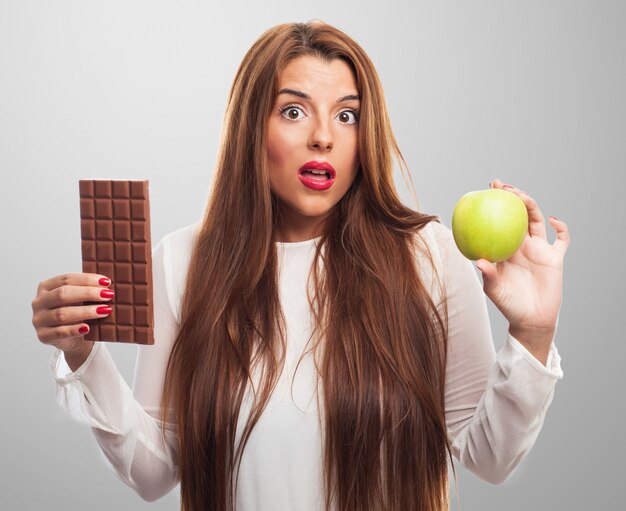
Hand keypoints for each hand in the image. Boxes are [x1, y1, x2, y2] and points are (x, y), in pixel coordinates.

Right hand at [31, 273, 113, 354]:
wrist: (74, 339)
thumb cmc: (78, 314)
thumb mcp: (80, 299)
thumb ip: (88, 290)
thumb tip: (108, 284)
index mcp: (46, 287)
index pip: (66, 279)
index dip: (87, 279)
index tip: (106, 282)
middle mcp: (39, 302)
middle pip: (63, 294)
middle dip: (88, 293)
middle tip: (108, 295)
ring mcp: (39, 319)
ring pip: (62, 314)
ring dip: (86, 311)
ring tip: (104, 310)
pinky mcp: (43, 336)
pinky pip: (59, 332)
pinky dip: (74, 329)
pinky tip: (87, 328)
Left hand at [475, 179, 570, 348]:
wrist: (530, 319)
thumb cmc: (508, 304)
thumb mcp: (494, 289)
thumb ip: (489, 275)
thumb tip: (480, 261)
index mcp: (505, 248)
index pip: (498, 221)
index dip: (494, 206)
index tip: (485, 191)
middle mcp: (521, 245)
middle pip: (518, 215)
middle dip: (511, 198)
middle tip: (502, 187)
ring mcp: (539, 249)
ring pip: (537, 221)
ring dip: (531, 206)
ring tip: (522, 197)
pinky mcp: (555, 258)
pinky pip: (562, 239)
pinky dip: (561, 228)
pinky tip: (554, 221)